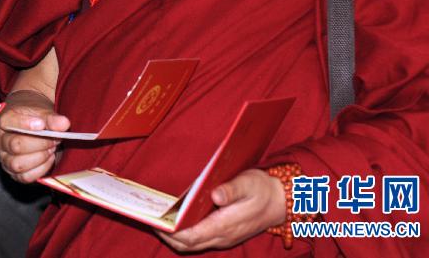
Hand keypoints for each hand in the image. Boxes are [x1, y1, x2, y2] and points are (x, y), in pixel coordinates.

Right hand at [0, 90, 70, 182]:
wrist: (36, 126)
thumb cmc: (36, 118)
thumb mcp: (43, 112)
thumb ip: (51, 118)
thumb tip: (63, 124)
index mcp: (5, 122)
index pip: (8, 122)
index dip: (25, 124)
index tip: (42, 124)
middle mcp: (1, 142)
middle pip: (15, 146)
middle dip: (39, 143)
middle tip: (54, 138)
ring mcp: (6, 159)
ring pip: (18, 164)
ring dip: (40, 157)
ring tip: (51, 148)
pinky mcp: (14, 173)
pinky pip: (26, 177)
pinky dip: (41, 169)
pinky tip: (49, 158)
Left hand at [157, 169, 284, 251]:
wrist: (280, 202)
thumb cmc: (261, 189)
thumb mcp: (248, 183)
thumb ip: (232, 189)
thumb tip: (215, 194)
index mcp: (225, 225)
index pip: (192, 236)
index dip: (171, 232)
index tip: (155, 222)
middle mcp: (222, 236)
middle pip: (187, 244)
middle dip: (166, 235)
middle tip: (148, 220)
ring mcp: (222, 238)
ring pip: (192, 244)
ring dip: (173, 236)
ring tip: (157, 220)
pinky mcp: (223, 234)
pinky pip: (198, 239)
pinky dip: (183, 234)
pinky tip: (175, 220)